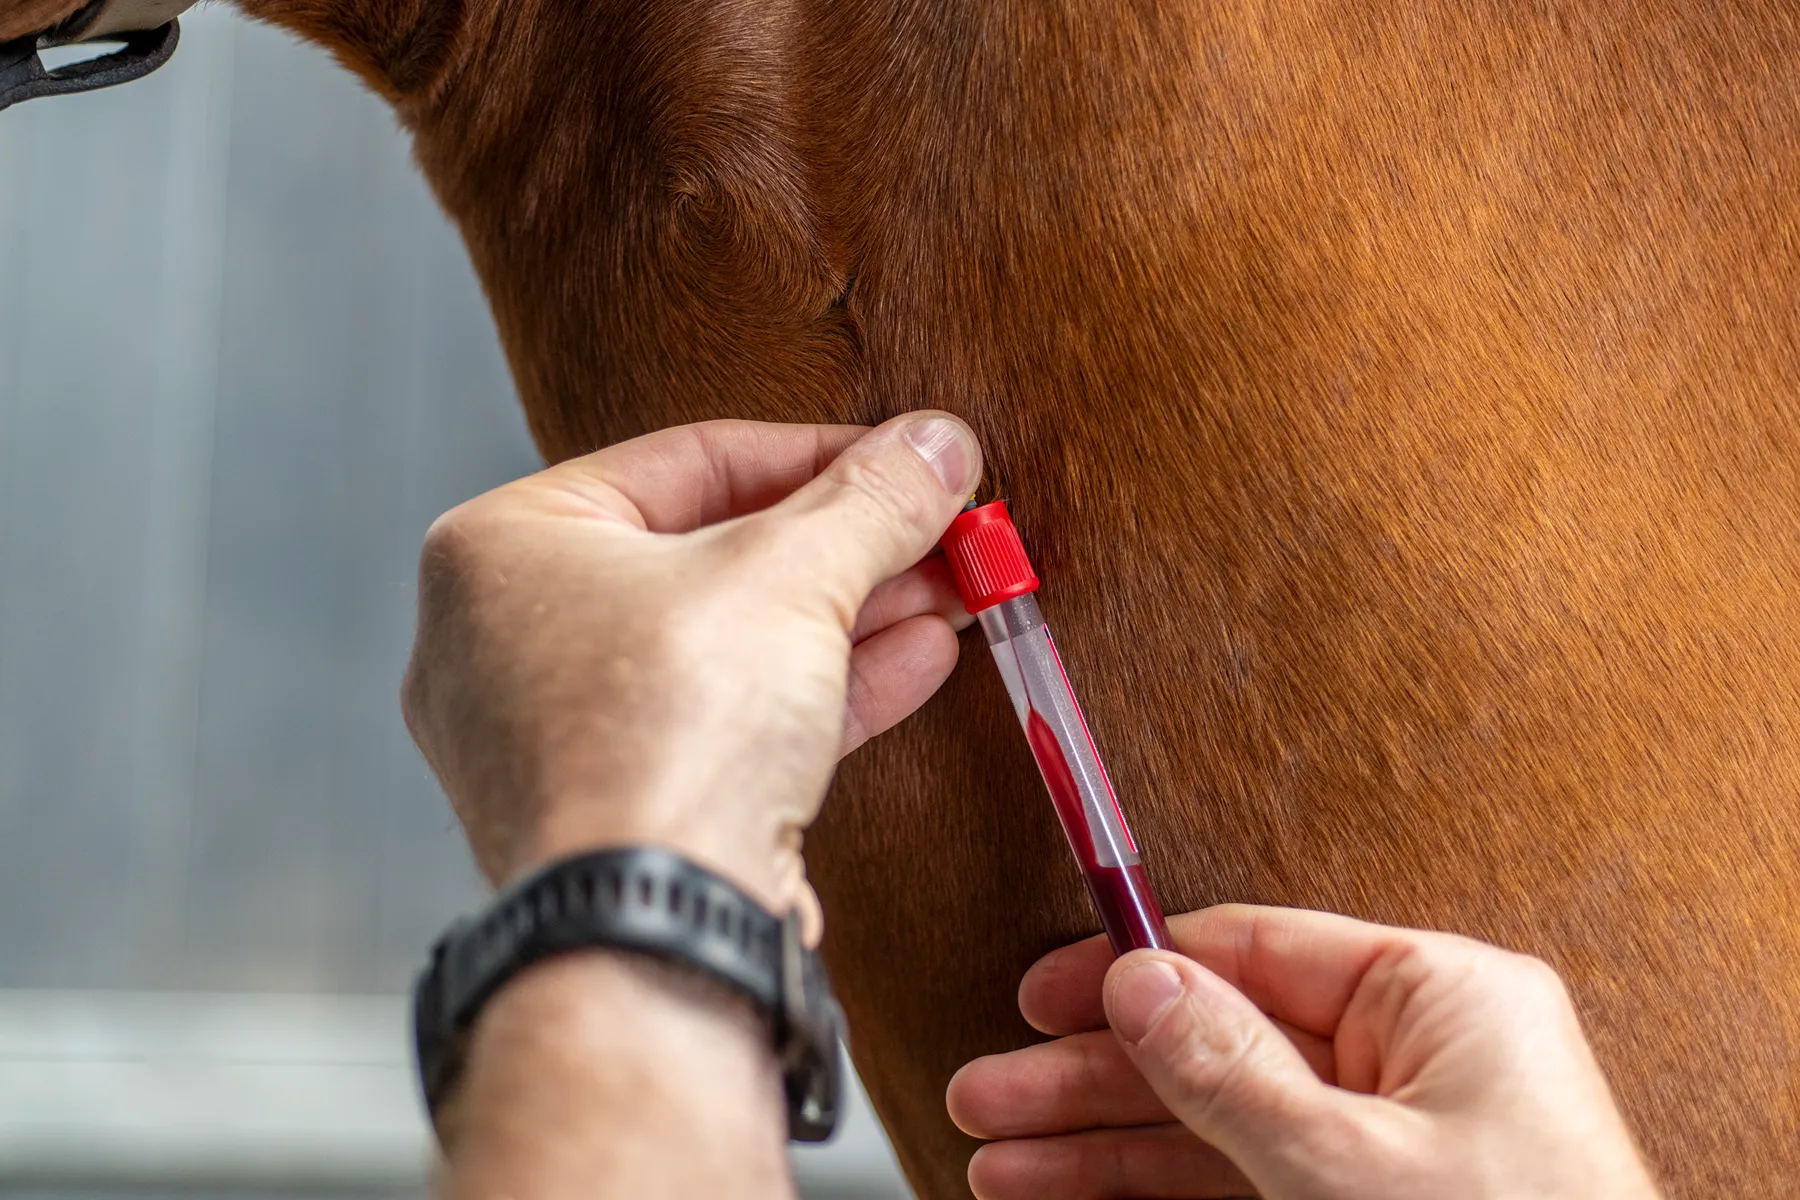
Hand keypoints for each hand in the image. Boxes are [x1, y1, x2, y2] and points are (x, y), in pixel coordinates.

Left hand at [401, 413, 980, 929]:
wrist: (648, 934)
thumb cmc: (663, 738)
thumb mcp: (792, 577)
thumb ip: (871, 500)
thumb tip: (937, 445)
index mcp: (505, 547)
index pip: (689, 460)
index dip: (820, 453)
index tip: (906, 457)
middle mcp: (510, 639)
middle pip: (714, 555)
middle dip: (847, 545)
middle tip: (939, 529)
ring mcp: (560, 736)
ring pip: (729, 645)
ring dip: (849, 615)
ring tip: (949, 591)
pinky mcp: (622, 810)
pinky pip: (727, 722)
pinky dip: (820, 688)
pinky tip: (915, 657)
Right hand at [947, 905, 1661, 1199]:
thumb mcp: (1349, 1164)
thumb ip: (1233, 1069)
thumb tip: (1139, 978)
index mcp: (1440, 1000)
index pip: (1255, 951)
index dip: (1137, 969)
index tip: (1045, 993)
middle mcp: (1414, 1058)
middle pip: (1215, 1041)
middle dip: (1092, 1075)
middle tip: (990, 1094)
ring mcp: (1390, 1139)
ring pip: (1213, 1118)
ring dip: (1103, 1142)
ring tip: (1001, 1162)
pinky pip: (1243, 1175)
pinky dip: (1158, 1185)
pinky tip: (1079, 1191)